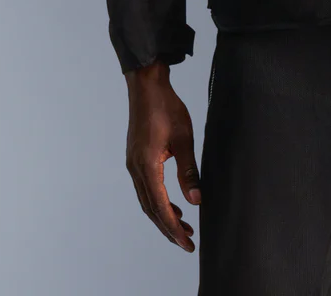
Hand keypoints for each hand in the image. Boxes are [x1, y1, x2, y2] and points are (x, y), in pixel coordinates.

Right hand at [125, 61, 201, 251]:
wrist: (147, 87)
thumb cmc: (166, 108)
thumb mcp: (184, 139)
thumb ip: (188, 171)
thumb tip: (197, 201)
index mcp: (147, 166)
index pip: (160, 207)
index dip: (174, 228)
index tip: (188, 242)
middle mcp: (135, 169)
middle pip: (151, 209)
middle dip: (169, 228)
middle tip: (187, 242)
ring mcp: (133, 164)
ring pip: (147, 200)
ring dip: (163, 216)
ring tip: (183, 226)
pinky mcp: (136, 159)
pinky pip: (146, 188)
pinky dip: (158, 201)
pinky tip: (172, 203)